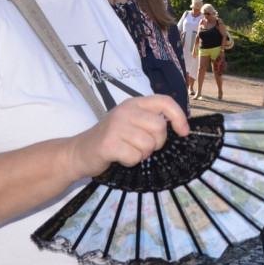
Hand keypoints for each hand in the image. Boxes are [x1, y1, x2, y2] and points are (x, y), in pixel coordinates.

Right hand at [65, 95, 189, 179]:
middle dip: (156, 143)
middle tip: (143, 146)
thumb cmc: (111, 139)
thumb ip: (150, 120)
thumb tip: (180, 127)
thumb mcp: (131, 122)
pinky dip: (131, 162)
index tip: (183, 132)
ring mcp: (116, 125)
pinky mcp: (109, 143)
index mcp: (134, 103)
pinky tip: (120, 157)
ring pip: (148, 145)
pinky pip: (134, 156)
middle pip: (159, 128)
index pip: (165, 102)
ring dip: (142, 154)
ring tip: (128, 151)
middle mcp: (125, 110)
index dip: (179, 117)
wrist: (79, 152)